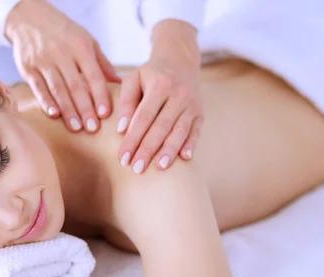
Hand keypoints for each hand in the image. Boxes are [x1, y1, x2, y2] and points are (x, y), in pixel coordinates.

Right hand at [5, 0, 120, 132]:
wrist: (29, 18)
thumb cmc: (63, 32)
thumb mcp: (86, 40)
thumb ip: (102, 63)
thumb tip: (120, 84)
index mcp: (80, 47)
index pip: (93, 75)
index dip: (99, 95)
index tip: (105, 114)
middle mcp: (62, 54)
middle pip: (75, 86)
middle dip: (85, 109)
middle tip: (92, 129)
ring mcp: (43, 61)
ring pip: (58, 89)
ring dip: (68, 110)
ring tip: (76, 128)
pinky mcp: (28, 68)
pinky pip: (38, 87)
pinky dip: (46, 102)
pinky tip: (54, 115)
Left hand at [117, 20, 202, 172]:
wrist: (180, 60)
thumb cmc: (150, 74)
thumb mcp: (134, 79)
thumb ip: (126, 102)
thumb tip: (122, 129)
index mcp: (160, 85)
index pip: (143, 117)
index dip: (132, 139)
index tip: (123, 158)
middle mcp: (179, 94)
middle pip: (161, 127)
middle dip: (148, 150)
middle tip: (136, 169)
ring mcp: (192, 104)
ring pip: (180, 131)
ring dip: (169, 151)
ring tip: (159, 168)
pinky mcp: (201, 113)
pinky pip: (196, 131)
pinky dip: (191, 145)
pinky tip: (184, 159)